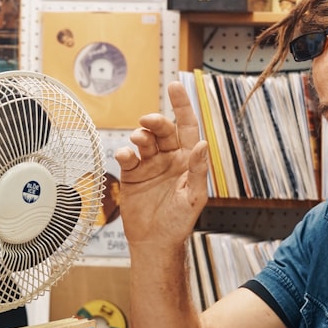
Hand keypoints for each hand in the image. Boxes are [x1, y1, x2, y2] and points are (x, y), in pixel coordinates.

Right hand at [114, 81, 208, 246]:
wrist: (155, 242)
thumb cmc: (179, 222)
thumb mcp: (194, 197)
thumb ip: (198, 171)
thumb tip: (202, 144)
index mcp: (188, 160)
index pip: (187, 126)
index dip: (182, 106)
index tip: (174, 86)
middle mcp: (169, 158)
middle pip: (163, 130)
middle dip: (155, 121)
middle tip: (148, 121)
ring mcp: (149, 165)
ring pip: (144, 140)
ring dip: (140, 136)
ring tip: (138, 142)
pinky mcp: (132, 175)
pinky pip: (127, 158)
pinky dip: (124, 153)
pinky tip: (125, 157)